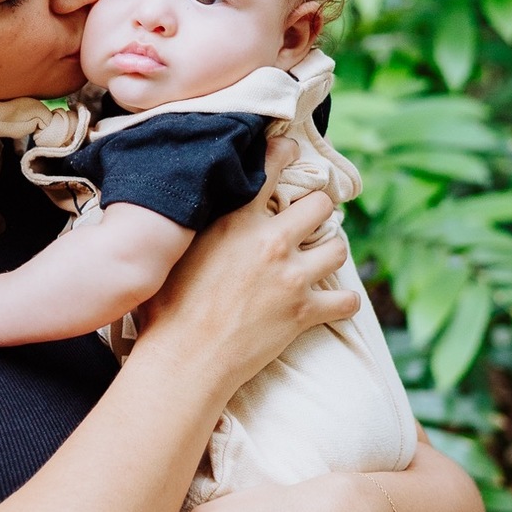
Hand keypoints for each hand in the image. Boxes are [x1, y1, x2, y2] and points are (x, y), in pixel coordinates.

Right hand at [135, 138, 359, 399]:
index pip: (272, 166)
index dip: (285, 153)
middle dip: (318, 208)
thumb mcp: (174, 250)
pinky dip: (342, 302)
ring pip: (339, 248)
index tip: (290, 151)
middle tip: (309, 218)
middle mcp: (271, 242)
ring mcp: (292, 278)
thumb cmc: (165, 308)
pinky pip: (346, 301)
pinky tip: (332, 302)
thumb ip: (196, 222)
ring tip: (319, 257)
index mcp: (236, 220)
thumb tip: (193, 203)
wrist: (184, 360)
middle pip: (321, 204)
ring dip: (330, 251)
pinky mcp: (304, 313)